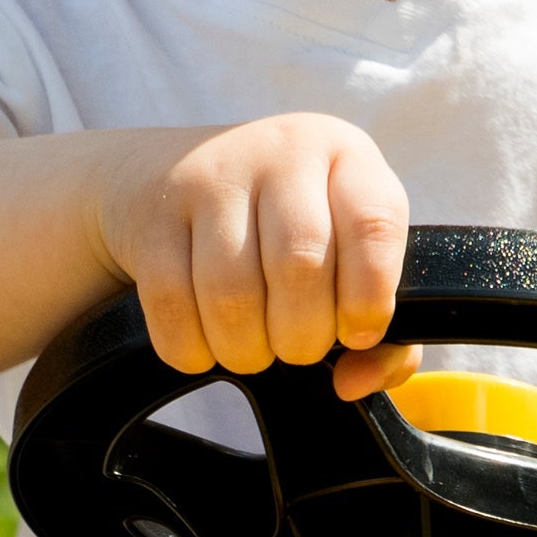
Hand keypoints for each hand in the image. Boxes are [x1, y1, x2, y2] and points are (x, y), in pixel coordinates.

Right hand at [95, 112, 416, 398]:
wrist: (162, 177)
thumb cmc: (279, 232)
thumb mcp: (343, 256)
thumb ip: (382, 333)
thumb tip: (353, 382)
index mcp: (346, 158)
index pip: (374, 225)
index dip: (369, 297)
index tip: (356, 332)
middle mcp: (281, 154)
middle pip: (300, 266)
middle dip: (302, 337)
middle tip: (296, 347)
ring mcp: (211, 178)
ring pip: (232, 293)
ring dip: (246, 349)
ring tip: (252, 348)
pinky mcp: (154, 214)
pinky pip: (173, 305)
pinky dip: (192, 348)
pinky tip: (205, 344)